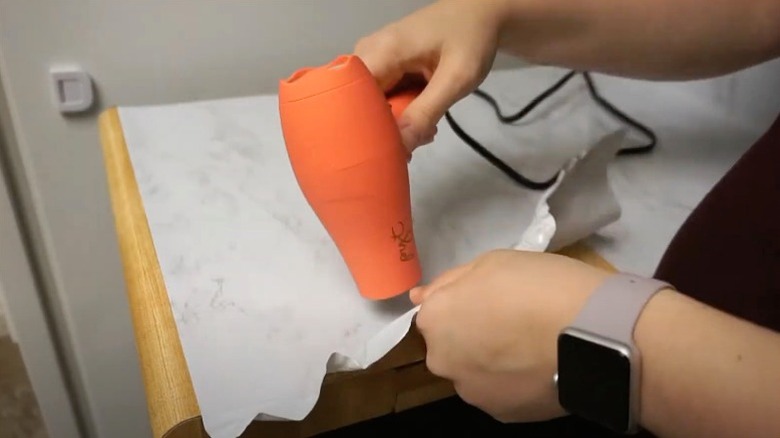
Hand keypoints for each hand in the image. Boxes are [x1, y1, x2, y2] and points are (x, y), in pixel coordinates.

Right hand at [354, 0, 505, 151]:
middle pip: (359, 104)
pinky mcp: (386, 66)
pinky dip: (403, 112)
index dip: (363, 127)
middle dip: (386, 129)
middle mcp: (369, 54)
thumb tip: (400, 148)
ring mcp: (376, 59)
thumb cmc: (471, 38)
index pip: (350, 98)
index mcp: (381, 52)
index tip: (387, 148)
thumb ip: (427, 113)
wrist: (481, 14)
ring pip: (373, 104)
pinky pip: (384, 97)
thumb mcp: (456, 78)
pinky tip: (423, 118)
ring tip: (427, 128)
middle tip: (417, 140)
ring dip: (398, 122)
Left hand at [410, 249, 610, 422]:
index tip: (493, 299)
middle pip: (450, 345)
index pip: (435, 311)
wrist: (592, 334)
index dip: (464, 302)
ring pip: (474, 372)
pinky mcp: (503, 415)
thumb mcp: (493, 262)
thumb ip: (451, 282)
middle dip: (472, 335)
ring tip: (532, 347)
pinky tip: (540, 368)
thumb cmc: (540, 286)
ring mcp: (472, 392)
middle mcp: (443, 361)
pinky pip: (501, 393)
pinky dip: (514, 383)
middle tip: (514, 321)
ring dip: (491, 362)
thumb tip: (420, 297)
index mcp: (436, 320)